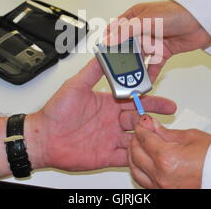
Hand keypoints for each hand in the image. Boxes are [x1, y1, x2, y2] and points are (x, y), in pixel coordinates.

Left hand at [26, 59, 176, 171]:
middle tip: (168, 115)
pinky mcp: (106, 156)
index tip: (162, 97)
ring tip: (160, 135)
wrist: (42, 138)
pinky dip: (138, 157)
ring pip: (136, 139)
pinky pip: (126, 158)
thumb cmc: (55, 112)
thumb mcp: (76, 85)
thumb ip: (92, 70)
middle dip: (154, 117)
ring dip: (148, 137)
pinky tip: (147, 155)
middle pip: (139, 119)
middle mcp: (111, 121)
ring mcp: (109, 139)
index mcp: (107, 104)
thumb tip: (105, 52)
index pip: (133, 99)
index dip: (149, 99)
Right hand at [106, 1, 210, 80]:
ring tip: (129, 79)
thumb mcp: (148, 20)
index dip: (108, 42)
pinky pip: (153, 65)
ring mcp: (153, 41)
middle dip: (121, 59)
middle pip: (126, 47)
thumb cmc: (177, 12)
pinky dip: (149, 74)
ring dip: (134, 68)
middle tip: (115, 71)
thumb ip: (127, 31)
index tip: (102, 55)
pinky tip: (145, 82)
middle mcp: (142, 29)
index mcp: (135, 16)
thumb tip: (109, 39)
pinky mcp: (164, 52)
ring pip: (139, 58)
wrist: (203, 20)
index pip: (115, 30)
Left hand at [128, 115, 210, 188]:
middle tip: (142, 130)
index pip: (143, 138)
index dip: (141, 126)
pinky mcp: (164, 193)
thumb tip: (152, 125)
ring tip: (141, 144)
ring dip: (135, 155)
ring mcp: (161, 187)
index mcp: (166, 158)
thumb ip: (166, 132)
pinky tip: (145, 160)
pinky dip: (141, 169)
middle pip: (135, 153)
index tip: (143, 121)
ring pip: (136, 170)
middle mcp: (161, 175)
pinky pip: (144, 181)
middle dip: (136, 139)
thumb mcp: (190, 136)